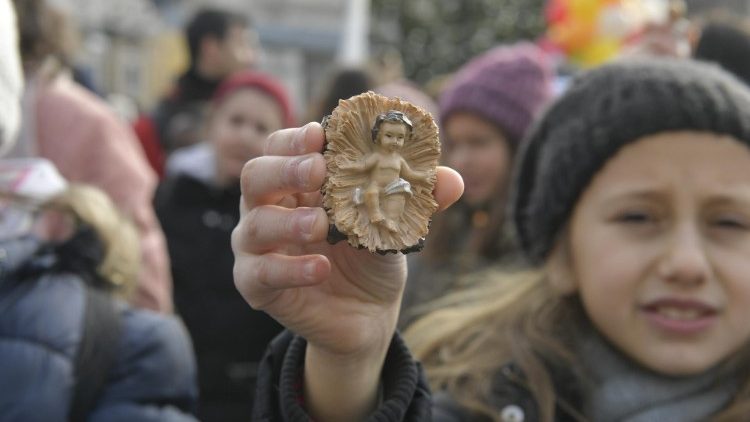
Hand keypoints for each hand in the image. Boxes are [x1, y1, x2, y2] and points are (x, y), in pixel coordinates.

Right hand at [232, 122, 462, 358]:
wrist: (369, 314)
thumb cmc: (373, 255)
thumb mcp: (397, 223)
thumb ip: (417, 198)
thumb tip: (452, 179)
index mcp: (297, 184)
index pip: (281, 147)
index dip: (296, 139)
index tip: (321, 134)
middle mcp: (269, 208)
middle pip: (255, 175)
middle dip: (285, 168)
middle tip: (318, 171)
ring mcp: (257, 248)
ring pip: (253, 225)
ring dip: (288, 222)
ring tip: (320, 225)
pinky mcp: (258, 285)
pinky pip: (261, 273)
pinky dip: (291, 269)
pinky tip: (322, 268)